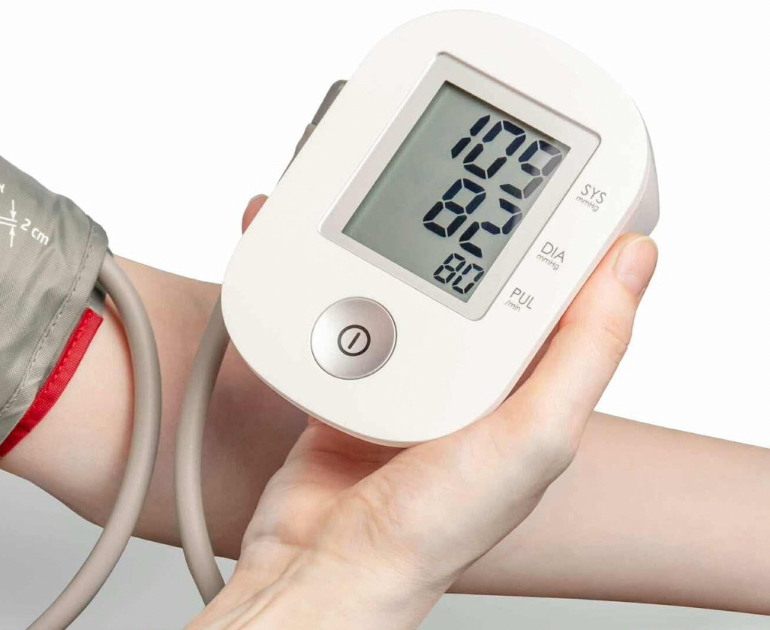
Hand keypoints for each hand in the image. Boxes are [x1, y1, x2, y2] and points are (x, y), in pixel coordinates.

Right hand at [186, 196, 658, 629]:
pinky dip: (318, 279)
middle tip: (421, 162)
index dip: (551, 223)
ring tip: (349, 194)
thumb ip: (585, 350)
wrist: (327, 565)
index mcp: (527, 384)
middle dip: (439, 215)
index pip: (551, 283)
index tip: (535, 170)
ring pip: (392, 280)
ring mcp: (404, 372)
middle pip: (461, 267)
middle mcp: (469, 374)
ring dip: (367, 239)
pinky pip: (335, 312)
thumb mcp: (535, 437)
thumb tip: (635, 264)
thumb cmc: (432, 528)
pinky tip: (307, 253)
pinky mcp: (347, 375)